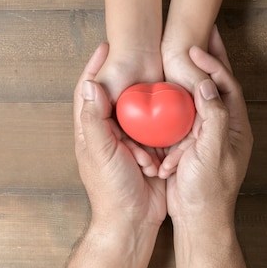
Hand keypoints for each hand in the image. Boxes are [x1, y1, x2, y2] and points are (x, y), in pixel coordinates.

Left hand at [74, 43, 166, 228]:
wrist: (133, 220)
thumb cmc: (112, 188)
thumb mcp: (100, 151)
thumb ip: (94, 119)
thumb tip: (89, 85)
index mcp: (93, 131)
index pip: (90, 93)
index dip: (95, 68)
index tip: (106, 47)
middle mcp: (112, 134)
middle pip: (119, 99)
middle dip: (129, 80)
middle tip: (143, 59)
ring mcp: (133, 143)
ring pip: (143, 114)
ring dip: (153, 106)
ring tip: (164, 84)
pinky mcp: (152, 152)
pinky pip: (160, 131)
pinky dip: (166, 124)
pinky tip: (177, 111)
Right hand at [162, 28, 252, 224]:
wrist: (198, 218)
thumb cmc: (208, 189)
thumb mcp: (212, 151)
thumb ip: (213, 117)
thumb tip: (209, 85)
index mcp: (236, 128)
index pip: (228, 87)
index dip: (214, 66)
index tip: (195, 49)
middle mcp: (226, 127)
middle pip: (220, 85)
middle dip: (212, 59)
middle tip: (203, 32)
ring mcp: (210, 134)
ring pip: (204, 96)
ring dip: (196, 73)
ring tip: (186, 49)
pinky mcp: (195, 143)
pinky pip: (188, 113)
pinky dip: (181, 97)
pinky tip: (171, 83)